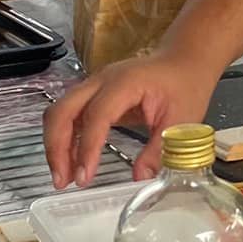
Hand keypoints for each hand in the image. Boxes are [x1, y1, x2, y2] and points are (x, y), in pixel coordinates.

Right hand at [45, 51, 218, 188]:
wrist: (185, 61)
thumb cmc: (185, 84)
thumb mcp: (182, 120)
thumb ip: (160, 150)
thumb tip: (140, 178)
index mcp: (125, 83)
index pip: (96, 116)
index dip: (86, 148)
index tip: (84, 177)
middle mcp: (102, 81)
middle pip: (63, 111)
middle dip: (56, 148)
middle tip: (62, 180)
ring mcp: (94, 86)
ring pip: (60, 113)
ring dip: (56, 145)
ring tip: (63, 177)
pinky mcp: (93, 95)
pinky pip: (69, 116)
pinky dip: (64, 139)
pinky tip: (71, 162)